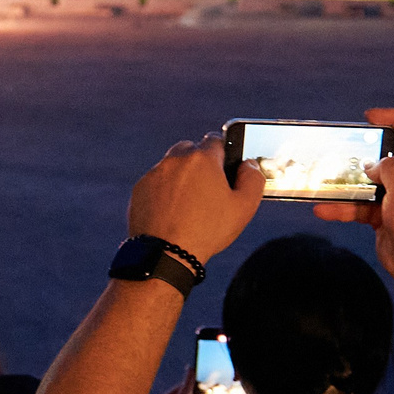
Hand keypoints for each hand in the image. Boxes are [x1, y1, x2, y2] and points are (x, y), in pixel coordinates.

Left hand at [128, 133, 263, 268]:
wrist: (165, 253)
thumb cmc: (207, 230)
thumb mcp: (243, 207)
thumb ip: (253, 179)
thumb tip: (249, 164)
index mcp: (202, 159)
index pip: (217, 139)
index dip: (224, 151)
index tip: (226, 165)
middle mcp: (175, 160)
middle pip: (191, 149)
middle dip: (201, 162)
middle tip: (209, 187)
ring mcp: (154, 174)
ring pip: (172, 166)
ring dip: (181, 176)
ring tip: (191, 202)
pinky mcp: (140, 189)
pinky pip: (156, 182)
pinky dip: (164, 190)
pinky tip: (172, 210)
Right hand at [312, 109, 393, 290]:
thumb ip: (388, 166)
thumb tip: (373, 165)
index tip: (369, 116)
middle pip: (388, 154)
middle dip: (366, 151)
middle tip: (346, 147)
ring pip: (369, 181)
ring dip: (348, 182)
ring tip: (326, 179)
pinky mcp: (383, 216)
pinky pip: (359, 206)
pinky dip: (342, 207)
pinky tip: (323, 209)